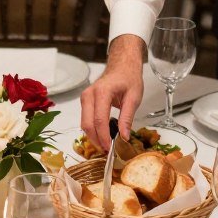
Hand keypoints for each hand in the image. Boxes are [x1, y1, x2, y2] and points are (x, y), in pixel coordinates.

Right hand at [80, 35, 145, 150]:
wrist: (121, 65)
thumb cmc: (129, 78)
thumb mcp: (134, 97)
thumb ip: (127, 118)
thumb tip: (124, 137)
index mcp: (102, 92)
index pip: (99, 119)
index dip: (103, 136)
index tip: (110, 148)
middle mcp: (89, 95)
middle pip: (87, 124)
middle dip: (96, 140)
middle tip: (108, 151)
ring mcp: (85, 98)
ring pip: (84, 123)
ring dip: (93, 136)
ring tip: (106, 145)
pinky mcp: (84, 101)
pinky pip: (85, 119)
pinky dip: (92, 130)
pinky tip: (102, 135)